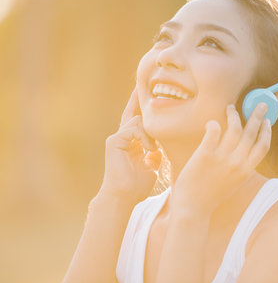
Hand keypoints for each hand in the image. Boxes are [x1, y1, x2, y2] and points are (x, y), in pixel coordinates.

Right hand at [99, 84, 162, 203]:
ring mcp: (117, 139)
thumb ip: (154, 155)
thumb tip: (159, 148)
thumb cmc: (137, 186)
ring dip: (150, 133)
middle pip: (131, 113)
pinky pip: (133, 128)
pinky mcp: (114, 142)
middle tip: (142, 85)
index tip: (152, 97)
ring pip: (137, 121)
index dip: (144, 110)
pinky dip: (144, 137)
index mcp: (132, 143)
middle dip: (137, 100)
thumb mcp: (151, 167)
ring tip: (153, 149)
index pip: (138, 121)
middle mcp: (123, 138)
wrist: (124, 197)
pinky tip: (149, 149)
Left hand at [171, 102, 271, 217]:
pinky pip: (214, 131)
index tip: (267, 121)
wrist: (194, 209)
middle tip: (260, 104)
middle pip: (252, 132)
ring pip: (234, 128)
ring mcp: (222, 158)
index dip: (266, 130)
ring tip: (230, 108)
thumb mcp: (234, 182)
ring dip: (234, 115)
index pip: (263, 145)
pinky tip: (212, 123)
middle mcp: (237, 163)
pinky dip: (214, 124)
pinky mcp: (205, 155)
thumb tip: (243, 152)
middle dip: (258, 115)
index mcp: (247, 170)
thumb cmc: (212, 196)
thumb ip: (241, 167)